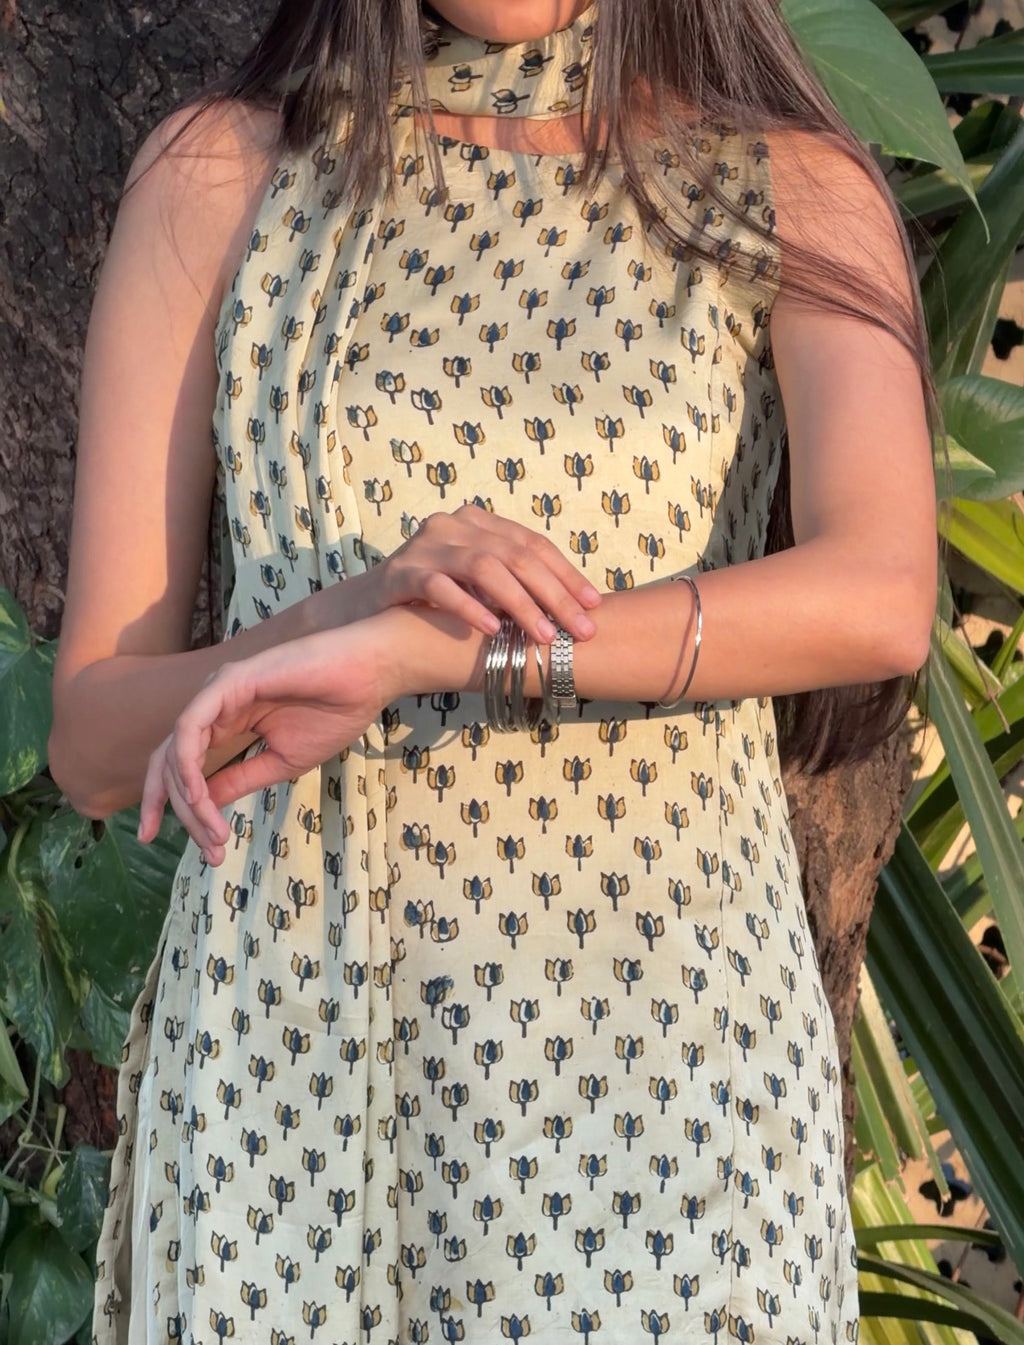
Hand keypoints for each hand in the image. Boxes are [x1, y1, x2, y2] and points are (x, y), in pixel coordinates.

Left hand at [137, 618, 396, 865]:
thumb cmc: (334, 713)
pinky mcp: (228, 681)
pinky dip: (186, 764)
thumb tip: (202, 804)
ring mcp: (218, 691)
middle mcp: (214, 705)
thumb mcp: (281, 762)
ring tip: (211, 831)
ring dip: (186, 797)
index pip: (185, 765)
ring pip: (176, 750)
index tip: (204, 852)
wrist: (367, 679)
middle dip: (162, 804)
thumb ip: (239, 779)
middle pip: (168, 760)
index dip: (179, 807)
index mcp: (227, 721)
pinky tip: (198, 796)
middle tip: (178, 846)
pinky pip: (190, 727)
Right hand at [376, 503, 601, 643]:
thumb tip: (571, 609)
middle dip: (554, 595)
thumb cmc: (432, 599)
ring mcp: (425, 545)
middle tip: (580, 630)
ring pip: (484, 568)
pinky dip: (470, 608)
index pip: (532, 544)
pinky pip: (441, 587)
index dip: (566, 574)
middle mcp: (453, 525)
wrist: (367, 608)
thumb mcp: (476, 583)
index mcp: (477, 521)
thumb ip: (512, 583)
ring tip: (544, 635)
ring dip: (520, 604)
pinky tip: (492, 630)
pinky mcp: (401, 572)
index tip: (594, 606)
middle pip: (515, 555)